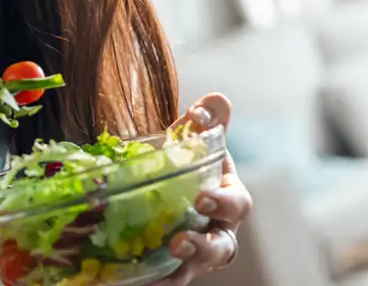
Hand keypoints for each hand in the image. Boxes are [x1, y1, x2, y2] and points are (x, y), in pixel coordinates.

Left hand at [152, 93, 251, 284]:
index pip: (237, 203)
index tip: (203, 197)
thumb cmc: (187, 163)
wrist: (164, 185)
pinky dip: (151, 282)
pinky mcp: (170, 268)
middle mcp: (218, 231)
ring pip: (194, 269)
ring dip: (178, 272)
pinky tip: (129, 281)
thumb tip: (215, 101)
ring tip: (157, 276)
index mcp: (228, 198)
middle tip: (180, 242)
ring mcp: (195, 255)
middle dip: (202, 246)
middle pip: (222, 247)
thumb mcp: (194, 141)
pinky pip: (165, 280)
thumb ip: (205, 121)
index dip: (224, 202)